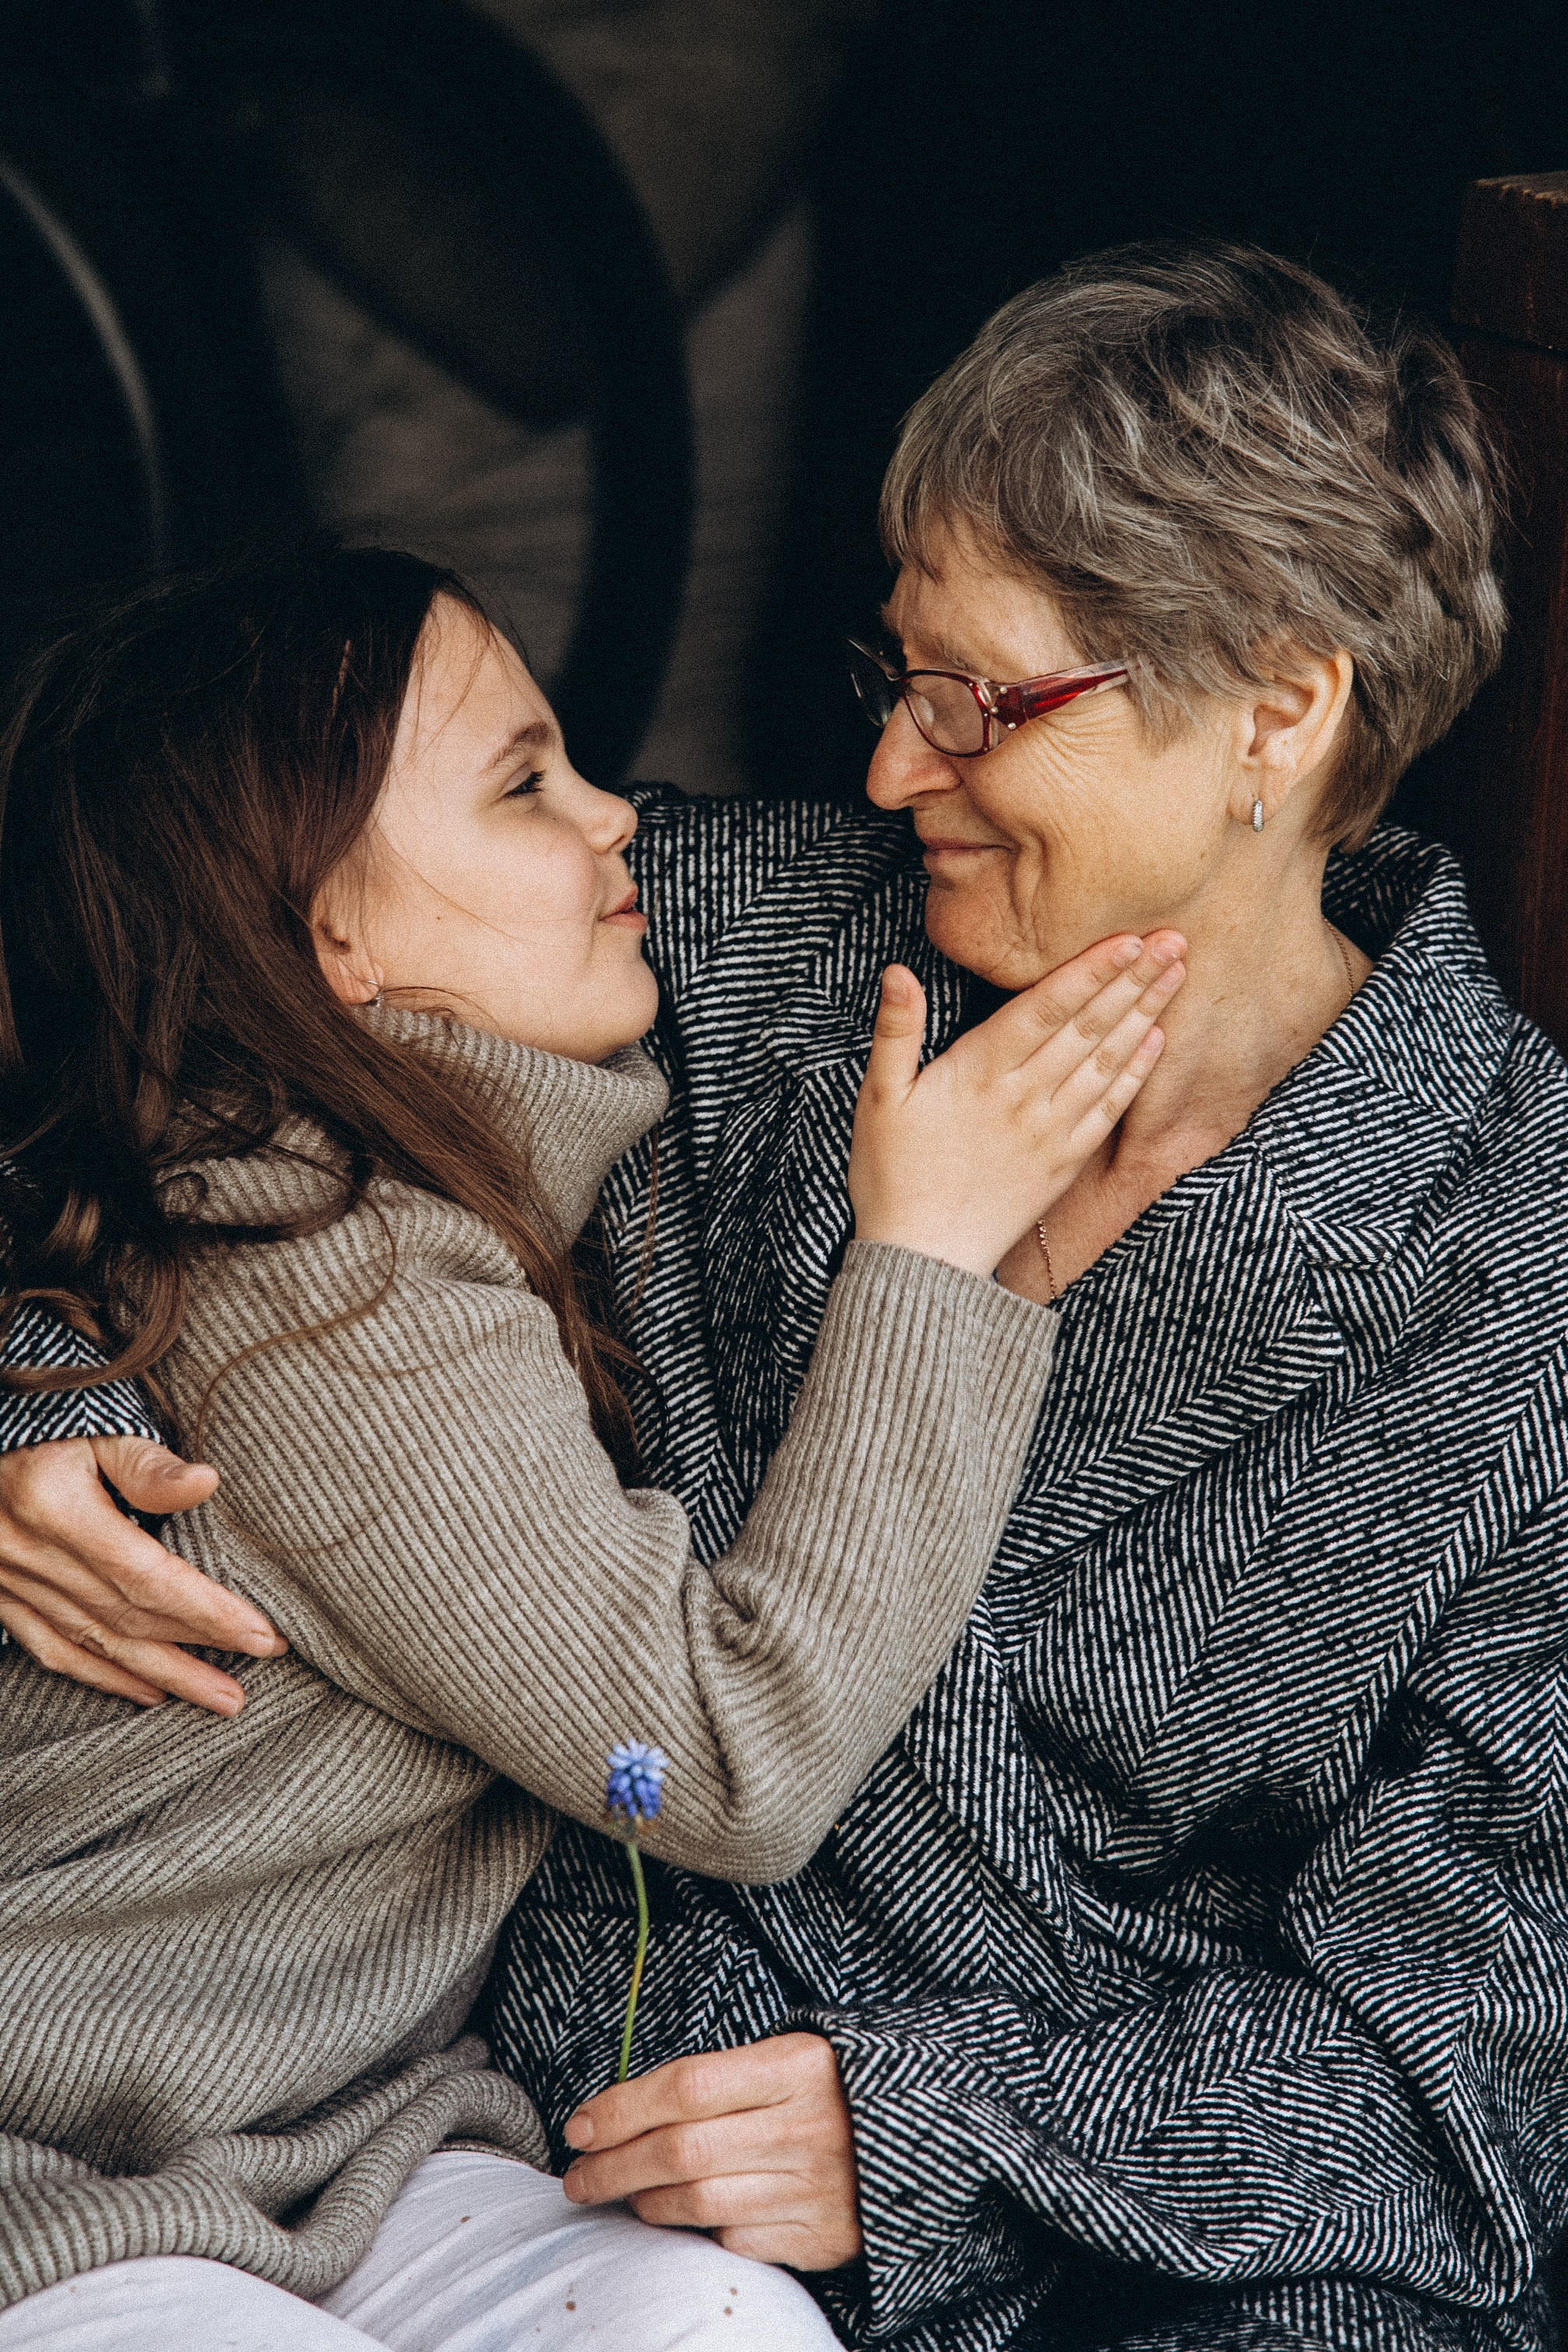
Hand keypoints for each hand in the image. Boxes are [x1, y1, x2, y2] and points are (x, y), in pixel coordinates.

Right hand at [0, 1434, 284, 1711]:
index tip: (261, 1632)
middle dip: (201, 1645)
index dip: (207, 1611)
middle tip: (263, 1659)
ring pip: (95, 1643)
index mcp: (57, 1509)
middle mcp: (28, 1555)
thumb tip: (208, 1482)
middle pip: (129, 1618)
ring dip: (163, 1673)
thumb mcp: (96, 1427)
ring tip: (220, 1695)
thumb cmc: (44, 1427)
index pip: (148, 1578)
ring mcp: (8, 1581)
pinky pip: (51, 1648)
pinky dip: (101, 1675)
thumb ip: (148, 1464)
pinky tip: (146, 1690)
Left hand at [562, 2033, 861, 2271]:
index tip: (580, 2127)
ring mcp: (816, 2188)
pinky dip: (703, 2230)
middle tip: (578, 2178)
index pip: (686, 2085)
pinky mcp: (823, 2239)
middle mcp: (807, 2127)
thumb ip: (715, 2079)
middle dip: (613, 2167)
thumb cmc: (828, 2091)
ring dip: (645, 2202)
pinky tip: (687, 2217)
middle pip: (681, 2151)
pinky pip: (737, 2240)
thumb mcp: (786, 2058)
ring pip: (699, 2203)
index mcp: (795, 2066)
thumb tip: (616, 2112)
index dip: (622, 2107)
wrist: (918, 2137)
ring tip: (627, 2195)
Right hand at [849, 931, 1185, 1277]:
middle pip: (1088, 1027)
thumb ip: (895, 1032)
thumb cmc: (892, 1175)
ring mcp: (1049, 1131)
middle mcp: (1023, 1097)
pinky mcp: (1063, 1164)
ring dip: (1144, 1015)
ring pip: (1106, 1062)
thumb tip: (897, 972)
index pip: (1045, 1008)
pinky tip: (1155, 1042)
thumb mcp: (878, 1099)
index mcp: (978, 1072)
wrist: (923, 1260)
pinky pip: (1108, 1111)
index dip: (1090, 970)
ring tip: (1177, 976)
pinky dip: (1135, 1074)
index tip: (1131, 939)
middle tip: (1176, 939)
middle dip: (1133, 980)